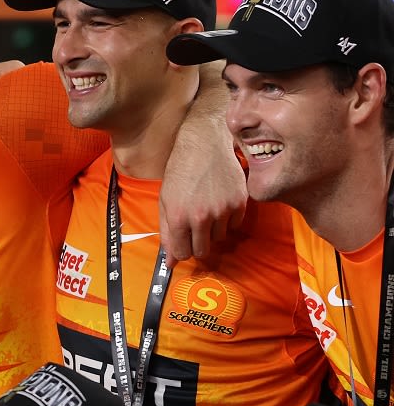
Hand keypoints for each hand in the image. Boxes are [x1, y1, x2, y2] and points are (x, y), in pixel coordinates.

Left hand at [161, 62, 246, 262]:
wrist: (204, 144)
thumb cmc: (180, 171)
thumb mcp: (165, 201)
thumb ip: (167, 232)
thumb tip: (171, 262)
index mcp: (178, 217)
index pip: (182, 253)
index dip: (181, 251)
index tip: (183, 245)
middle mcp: (202, 216)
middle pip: (203, 251)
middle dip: (197, 244)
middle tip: (194, 230)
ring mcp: (223, 210)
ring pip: (219, 238)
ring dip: (212, 230)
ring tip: (206, 210)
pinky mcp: (240, 202)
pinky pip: (234, 225)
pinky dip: (228, 220)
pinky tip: (219, 203)